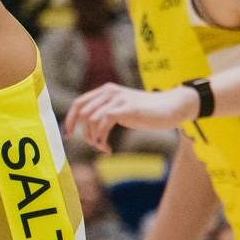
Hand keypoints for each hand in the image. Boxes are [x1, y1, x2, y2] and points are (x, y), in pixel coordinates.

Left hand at [66, 84, 195, 151]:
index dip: (69, 120)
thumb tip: (86, 127)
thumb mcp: (122, 110)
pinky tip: (109, 148)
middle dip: (84, 134)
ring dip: (94, 139)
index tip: (68, 136)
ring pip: (91, 120)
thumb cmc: (146, 112)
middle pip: (83, 114)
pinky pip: (103, 123)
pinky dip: (101, 139)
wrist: (171, 107)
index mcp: (106, 91)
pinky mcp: (127, 108)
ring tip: (104, 147)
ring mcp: (119, 99)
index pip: (79, 103)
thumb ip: (106, 113)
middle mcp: (110, 92)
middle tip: (96, 145)